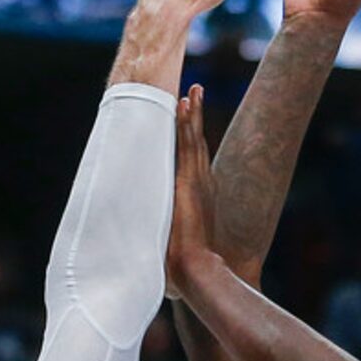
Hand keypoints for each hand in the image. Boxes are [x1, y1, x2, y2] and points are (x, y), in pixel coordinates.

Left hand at [166, 84, 216, 297]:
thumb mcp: (171, 248)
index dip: (192, 142)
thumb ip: (166, 244)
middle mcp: (202, 187)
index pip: (194, 164)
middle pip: (197, 145)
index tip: (188, 124)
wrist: (196, 271)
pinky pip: (189, 144)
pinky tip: (186, 103)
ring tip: (193, 90)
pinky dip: (188, 122)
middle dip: (195, 119)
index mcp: (199, 199)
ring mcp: (198, 182)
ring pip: (194, 139)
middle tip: (194, 94)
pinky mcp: (190, 180)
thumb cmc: (184, 268)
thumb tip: (158, 264)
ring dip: (193, 113)